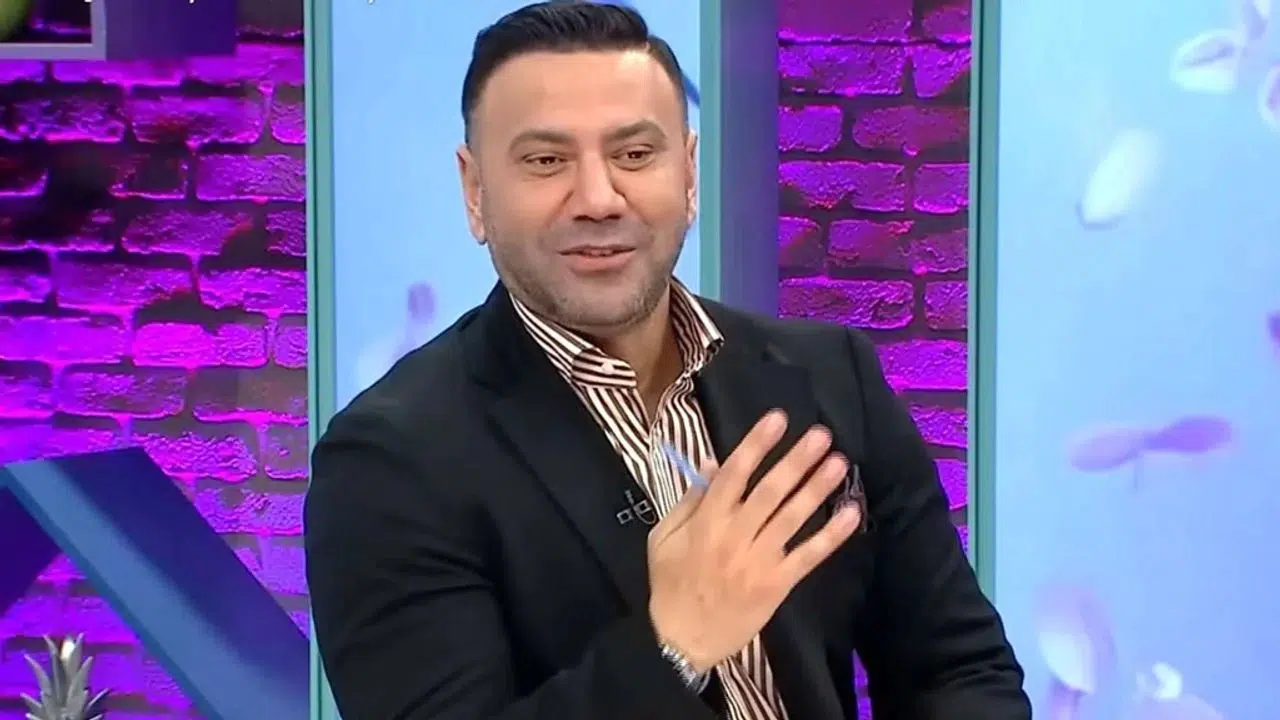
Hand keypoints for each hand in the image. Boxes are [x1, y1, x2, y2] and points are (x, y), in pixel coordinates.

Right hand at [646, 410, 862, 672]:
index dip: (756, 444)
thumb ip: (689, 500)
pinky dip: (831, 536)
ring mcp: (759, 560)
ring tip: (839, 463)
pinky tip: (850, 514)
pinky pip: (808, 556)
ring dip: (817, 488)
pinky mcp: (777, 583)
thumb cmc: (671, 584)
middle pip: (770, 491)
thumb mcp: (663, 537)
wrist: (683, 640)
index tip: (778, 419)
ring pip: (792, 518)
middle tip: (822, 434)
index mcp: (706, 521)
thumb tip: (711, 461)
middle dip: (796, 460)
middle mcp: (735, 536)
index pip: (734, 474)